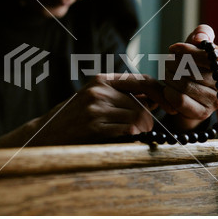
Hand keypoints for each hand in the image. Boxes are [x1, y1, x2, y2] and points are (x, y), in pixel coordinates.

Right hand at [0, 73, 173, 146]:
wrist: (46, 134)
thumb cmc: (74, 117)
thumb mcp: (96, 98)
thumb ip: (122, 96)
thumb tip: (155, 99)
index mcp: (101, 80)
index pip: (142, 80)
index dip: (161, 92)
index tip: (171, 105)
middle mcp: (99, 91)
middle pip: (142, 102)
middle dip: (150, 117)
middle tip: (148, 127)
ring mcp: (95, 108)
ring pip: (138, 116)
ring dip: (143, 128)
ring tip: (136, 133)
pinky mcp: (94, 127)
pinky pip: (128, 129)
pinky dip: (135, 135)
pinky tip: (128, 137)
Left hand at [163, 24, 217, 129]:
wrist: (191, 85)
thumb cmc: (196, 59)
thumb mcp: (199, 42)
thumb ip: (202, 33)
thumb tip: (199, 40)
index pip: (214, 58)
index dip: (191, 53)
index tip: (174, 48)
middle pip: (195, 72)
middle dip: (175, 63)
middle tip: (167, 60)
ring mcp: (216, 101)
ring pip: (186, 86)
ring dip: (169, 76)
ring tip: (166, 71)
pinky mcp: (202, 113)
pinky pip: (181, 101)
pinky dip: (169, 92)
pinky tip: (167, 86)